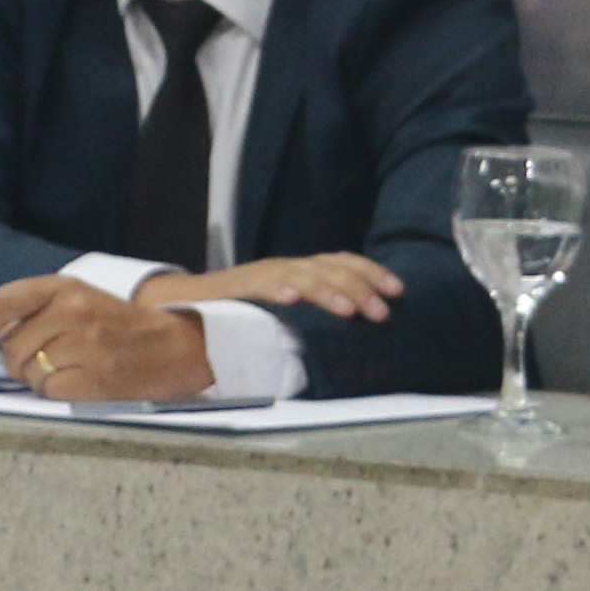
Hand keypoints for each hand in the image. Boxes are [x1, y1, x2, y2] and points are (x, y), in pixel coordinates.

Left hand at [0, 271, 212, 402]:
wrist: (172, 346)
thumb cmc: (118, 323)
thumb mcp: (79, 299)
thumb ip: (36, 310)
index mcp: (65, 287)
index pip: (4, 301)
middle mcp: (72, 313)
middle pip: (11, 346)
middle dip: (14, 358)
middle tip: (38, 358)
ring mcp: (83, 347)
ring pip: (27, 371)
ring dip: (37, 375)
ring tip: (66, 367)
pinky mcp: (92, 379)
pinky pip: (48, 391)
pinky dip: (55, 391)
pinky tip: (77, 380)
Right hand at [141, 250, 398, 322]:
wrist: (190, 307)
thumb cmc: (246, 316)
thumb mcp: (289, 311)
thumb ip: (317, 314)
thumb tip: (361, 328)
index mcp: (301, 271)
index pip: (342, 262)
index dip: (371, 273)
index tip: (399, 290)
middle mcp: (285, 268)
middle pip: (329, 268)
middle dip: (359, 288)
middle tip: (382, 312)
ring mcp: (261, 276)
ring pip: (301, 276)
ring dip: (327, 292)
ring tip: (349, 310)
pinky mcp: (237, 289)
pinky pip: (258, 287)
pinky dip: (276, 290)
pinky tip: (291, 300)